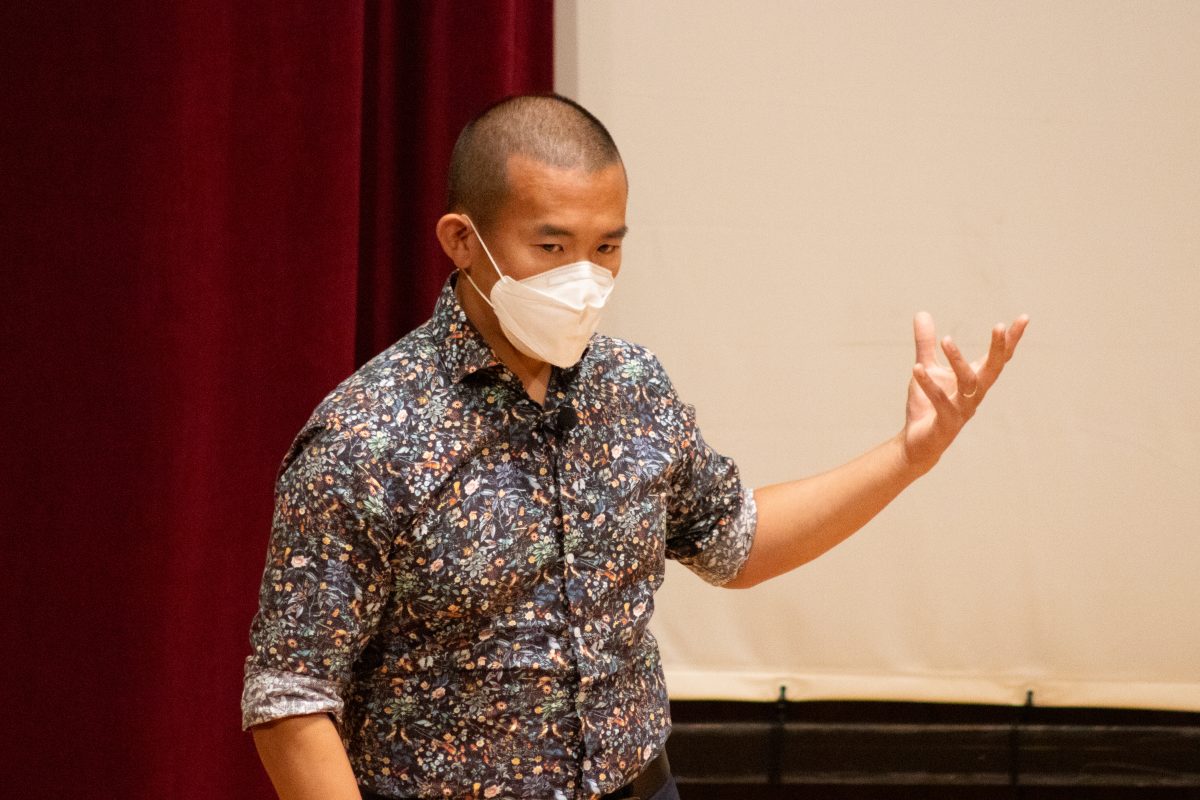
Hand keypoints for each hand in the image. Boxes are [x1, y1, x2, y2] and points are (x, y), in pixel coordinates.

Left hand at [902, 311, 1027, 472]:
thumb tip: (922, 312)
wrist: (916, 444)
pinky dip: (929, 384)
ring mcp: (962, 410)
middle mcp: (974, 395)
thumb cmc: (926, 406)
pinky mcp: (945, 424)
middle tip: (999, 326)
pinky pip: (940, 401)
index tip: (1024, 317)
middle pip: (992, 370)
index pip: (998, 358)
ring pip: (968, 384)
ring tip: (946, 339)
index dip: (1010, 340)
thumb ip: (925, 343)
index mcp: (974, 381)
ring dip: (958, 361)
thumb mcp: (926, 368)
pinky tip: (917, 368)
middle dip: (998, 348)